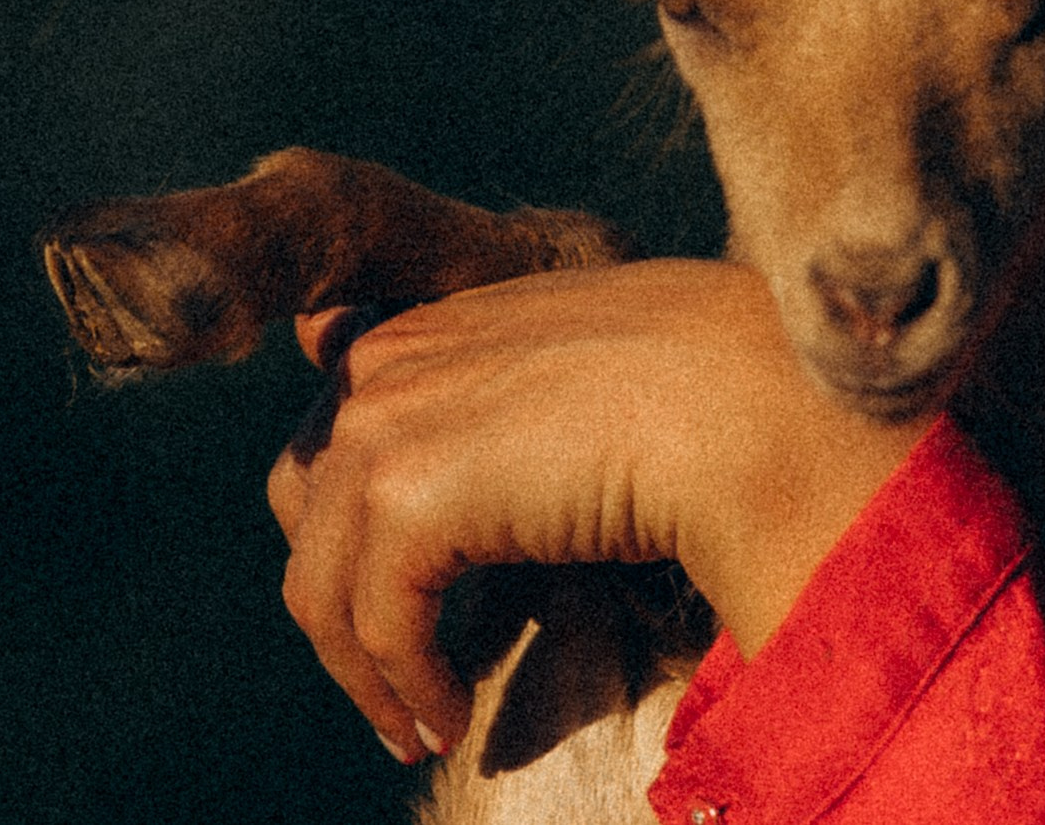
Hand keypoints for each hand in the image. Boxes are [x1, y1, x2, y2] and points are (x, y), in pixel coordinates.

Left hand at [268, 257, 924, 764]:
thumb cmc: (697, 382)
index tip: (396, 603)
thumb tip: (487, 484)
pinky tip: (451, 719)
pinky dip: (409, 686)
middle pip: (303, 507)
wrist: (740, 394)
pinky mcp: (408, 495)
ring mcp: (388, 421)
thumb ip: (508, 395)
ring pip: (320, 583)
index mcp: (430, 322)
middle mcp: (390, 360)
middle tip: (399, 671)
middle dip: (340, 595)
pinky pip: (376, 626)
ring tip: (419, 723)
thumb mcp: (575, 369)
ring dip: (365, 668)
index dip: (353, 526)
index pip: (333, 434)